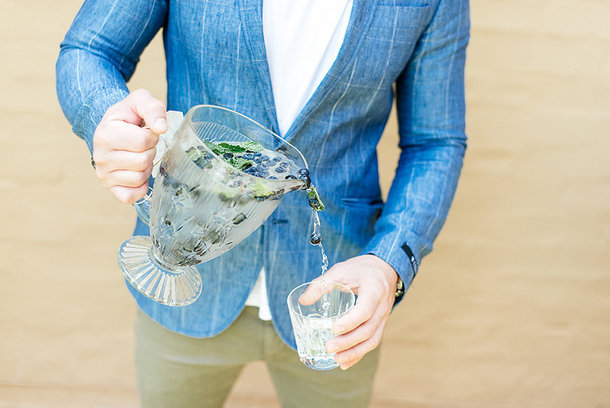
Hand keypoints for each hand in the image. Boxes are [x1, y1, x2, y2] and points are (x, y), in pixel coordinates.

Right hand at [92, 89, 166, 203]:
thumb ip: (153, 108)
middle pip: (143, 161)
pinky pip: (131, 196)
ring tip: (139, 155)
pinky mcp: (110, 187)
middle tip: (143, 145)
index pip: (143, 141)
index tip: (145, 131)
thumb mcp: (140, 101)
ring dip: (146, 168)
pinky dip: (140, 187)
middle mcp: (100, 155)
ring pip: (139, 178)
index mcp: (105, 133)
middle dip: (150, 152)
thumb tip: (162, 128)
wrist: (115, 126)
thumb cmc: (130, 115)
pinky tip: (138, 173)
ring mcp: (103, 173)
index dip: (152, 136)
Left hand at [299, 254, 397, 369]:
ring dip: (354, 353)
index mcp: (374, 290)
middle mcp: (382, 307)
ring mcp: (383, 317)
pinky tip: (345, 363)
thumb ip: (322, 284)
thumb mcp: (341, 270)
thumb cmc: (361, 268)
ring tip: (336, 359)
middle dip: (348, 342)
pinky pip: (372, 342)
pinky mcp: (380, 324)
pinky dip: (359, 354)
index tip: (333, 328)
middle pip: (368, 329)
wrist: (385, 269)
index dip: (350, 322)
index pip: (364, 311)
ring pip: (372, 340)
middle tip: (328, 347)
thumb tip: (303, 301)